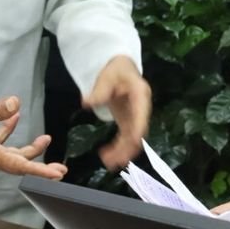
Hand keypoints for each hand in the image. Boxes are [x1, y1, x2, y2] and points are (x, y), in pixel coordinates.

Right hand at [0, 97, 65, 186]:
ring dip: (29, 147)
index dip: (40, 170)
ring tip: (46, 139)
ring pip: (11, 151)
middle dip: (40, 163)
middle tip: (60, 169)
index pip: (21, 164)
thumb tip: (16, 103)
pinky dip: (8, 129)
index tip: (57, 175)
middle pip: (20, 162)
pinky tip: (14, 116)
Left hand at [83, 55, 150, 169]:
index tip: (132, 142)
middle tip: (112, 160)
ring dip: (122, 152)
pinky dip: (118, 148)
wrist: (119, 67)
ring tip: (107, 162)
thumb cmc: (116, 69)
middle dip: (127, 148)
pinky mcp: (128, 121)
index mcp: (140, 95)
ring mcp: (135, 116)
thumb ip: (99, 90)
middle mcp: (142, 109)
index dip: (138, 130)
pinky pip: (125, 138)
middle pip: (138, 132)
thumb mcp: (107, 75)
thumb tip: (87, 102)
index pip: (141, 115)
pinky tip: (106, 154)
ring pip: (132, 139)